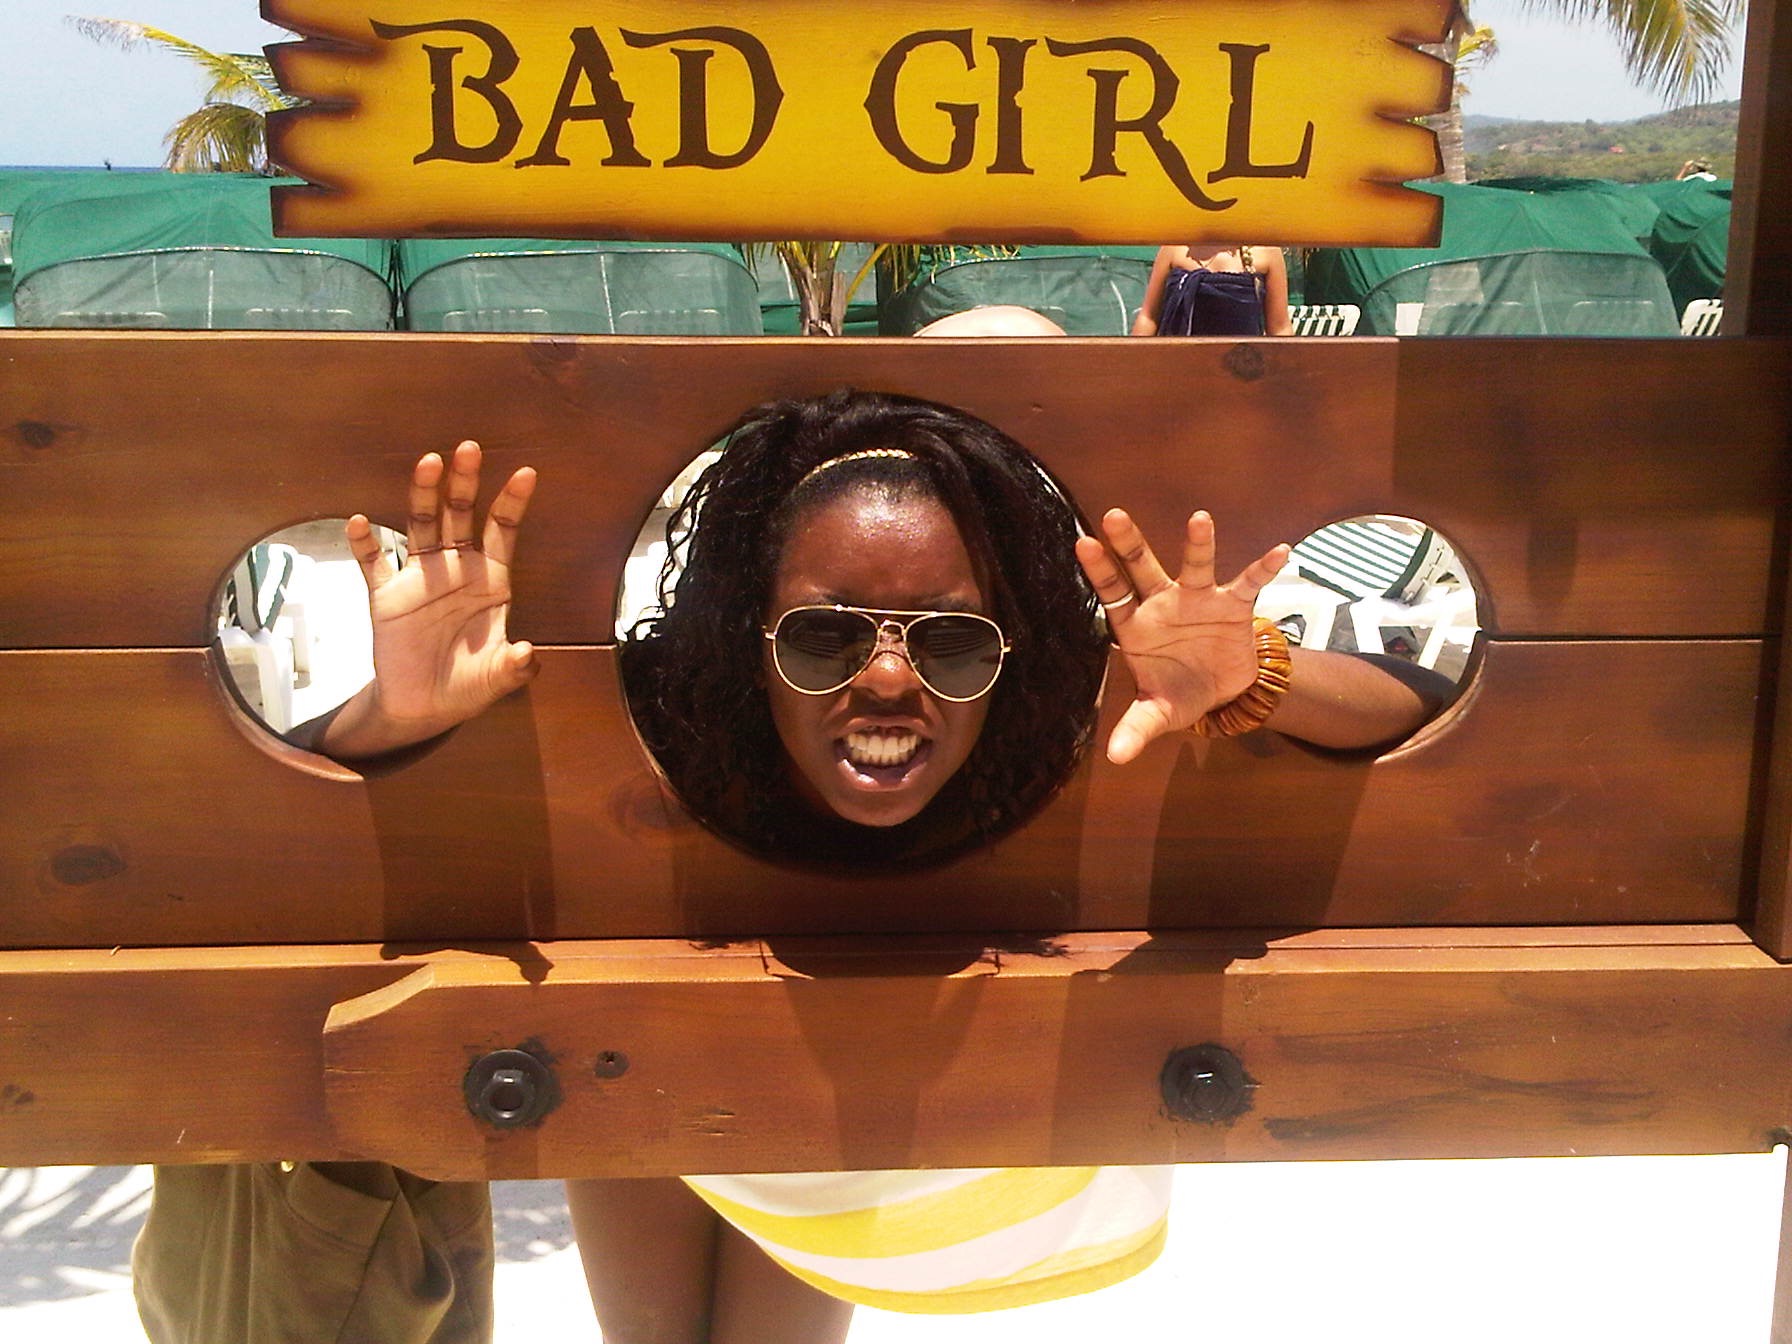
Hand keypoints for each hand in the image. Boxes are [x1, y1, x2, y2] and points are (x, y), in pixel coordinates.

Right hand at [334, 441, 538, 752]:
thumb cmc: (467, 685)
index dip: (513, 503)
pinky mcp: (387, 596)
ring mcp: (419, 578)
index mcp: (489, 581)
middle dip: (465, 482)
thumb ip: (513, 666)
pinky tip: (359, 523)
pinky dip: (364, 544)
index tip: (527, 473)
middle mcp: (455, 569)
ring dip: (423, 494)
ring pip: (420, 525)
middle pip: (460, 515)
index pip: (502, 532)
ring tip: (428, 463)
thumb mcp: (496, 679)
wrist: (423, 707)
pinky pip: (373, 563)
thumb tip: (528, 655)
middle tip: (469, 448)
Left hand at [1075, 509, 1288, 763]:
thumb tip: (1115, 758)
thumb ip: (1136, 728)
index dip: (1099, 571)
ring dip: (1198, 544)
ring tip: (1199, 519)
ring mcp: (1198, 600)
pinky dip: (1263, 568)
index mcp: (1136, 626)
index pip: (1113, 594)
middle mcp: (1163, 603)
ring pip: (1195, 566)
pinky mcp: (1233, 605)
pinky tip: (1281, 552)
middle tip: (1113, 516)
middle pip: (1142, 568)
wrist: (1223, 691)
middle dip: (1129, 543)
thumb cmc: (1178, 693)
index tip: (1084, 543)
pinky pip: (1249, 583)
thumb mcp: (1158, 713)